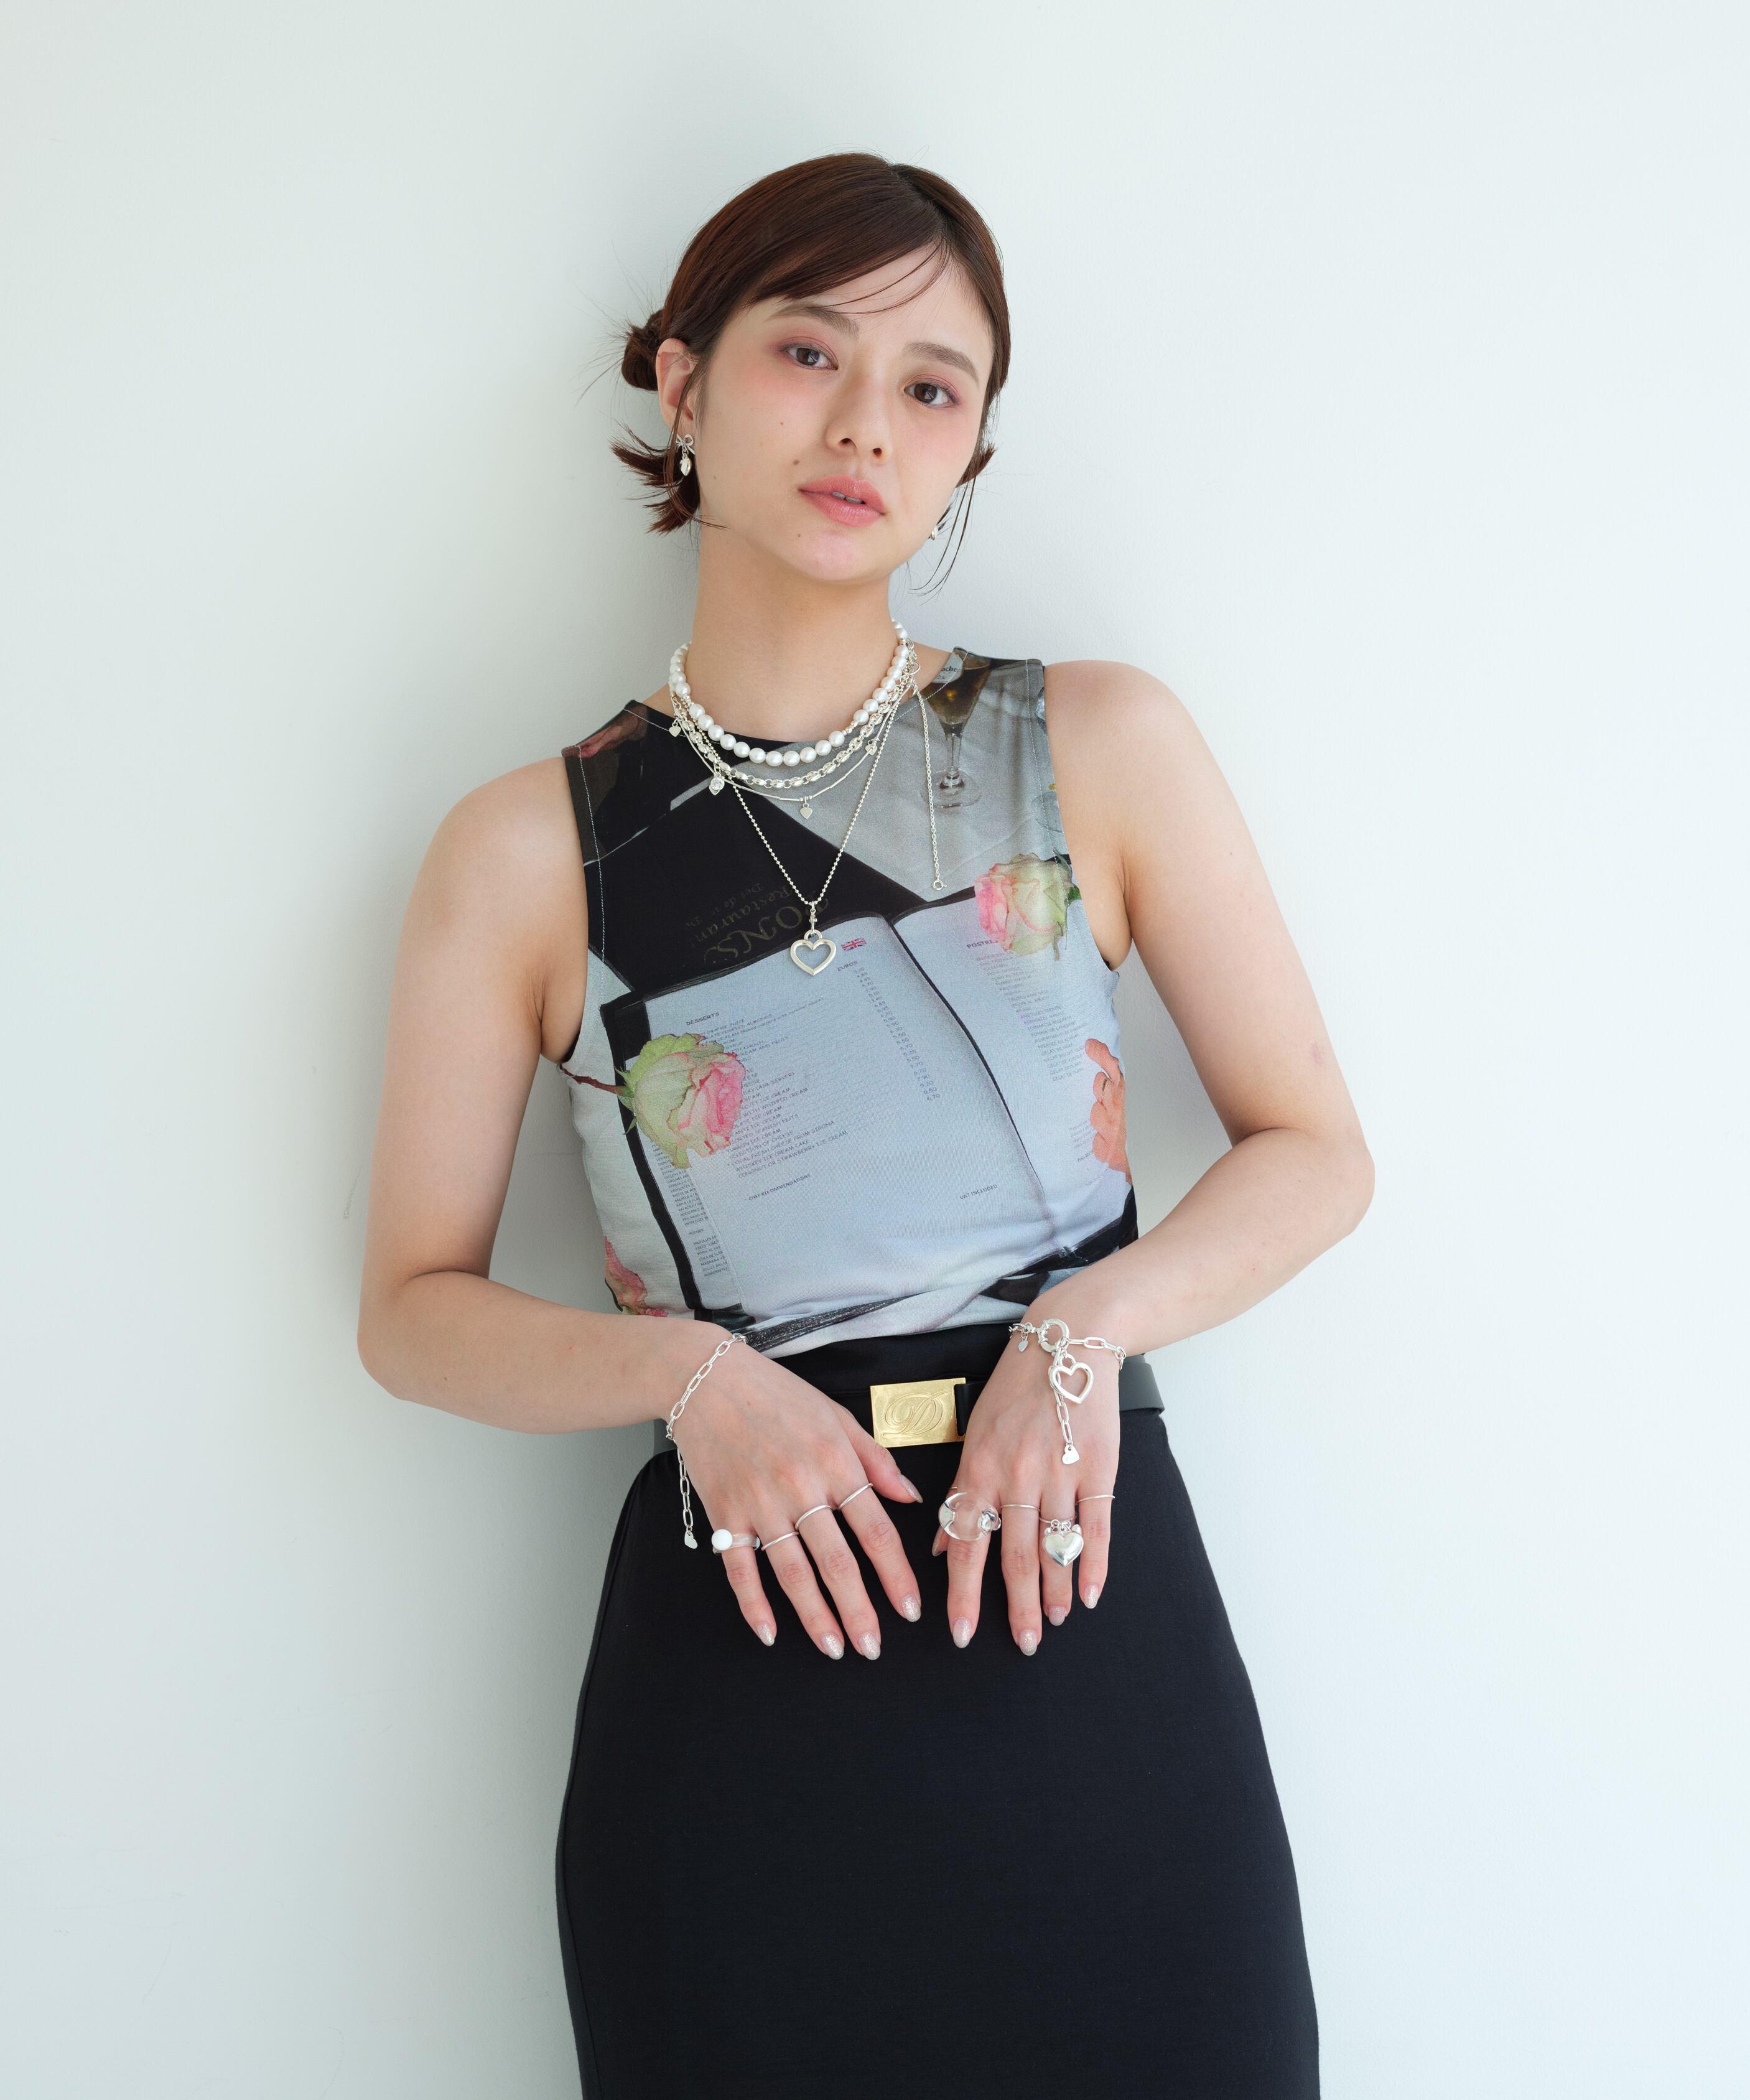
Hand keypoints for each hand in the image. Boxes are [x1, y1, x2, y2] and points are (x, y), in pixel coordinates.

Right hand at [668, 1333, 925, 1657]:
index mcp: (835, 1462)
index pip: (875, 1530)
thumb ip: (876, 1459)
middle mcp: (800, 1488)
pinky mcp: (725, 1512)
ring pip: (792, 1573)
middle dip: (859, 1611)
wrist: (707, 1380)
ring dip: (815, 1617)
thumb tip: (909, 1497)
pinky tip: (769, 1632)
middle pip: (836, 1562)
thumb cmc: (776, 1395)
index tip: (909, 1608)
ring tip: (834, 1648)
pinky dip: (753, 1604)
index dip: (895, 1575)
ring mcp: (759, 1504)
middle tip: (873, 1647)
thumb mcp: (837, 1416)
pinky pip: (740, 1568)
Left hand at [931, 1323, 1118, 1651]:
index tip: (961, 1634)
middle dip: (1017, 1607)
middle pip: (1015, 1555)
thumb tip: (940, 1547)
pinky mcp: (1098, 1467)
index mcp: (980, 1469)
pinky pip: (1097, 1526)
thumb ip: (960, 1492)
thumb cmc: (1014, 1391)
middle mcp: (1017, 1475)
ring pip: (1055, 1546)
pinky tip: (1090, 1594)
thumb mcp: (974, 1436)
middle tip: (1022, 1644)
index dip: (964, 1593)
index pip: (967, 1543)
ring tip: (1053, 1622)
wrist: (1066, 1345)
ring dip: (1055, 1592)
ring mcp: (1060, 1472)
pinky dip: (1094, 1564)